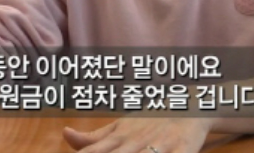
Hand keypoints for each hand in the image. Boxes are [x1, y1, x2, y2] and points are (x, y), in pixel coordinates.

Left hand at [63, 115, 214, 152]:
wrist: (188, 106)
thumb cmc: (149, 121)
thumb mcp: (120, 127)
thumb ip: (92, 138)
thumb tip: (65, 133)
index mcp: (119, 137)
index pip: (94, 152)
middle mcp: (136, 141)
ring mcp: (160, 145)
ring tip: (135, 152)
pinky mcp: (184, 148)